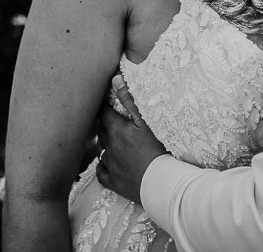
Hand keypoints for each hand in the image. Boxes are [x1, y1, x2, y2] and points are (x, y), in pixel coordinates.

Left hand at [93, 75, 168, 204]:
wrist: (161, 183)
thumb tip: (115, 80)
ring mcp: (110, 165)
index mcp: (116, 131)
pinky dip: (103, 166)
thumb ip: (129, 100)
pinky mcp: (113, 181)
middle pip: (101, 131)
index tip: (105, 102)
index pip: (103, 113)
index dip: (103, 106)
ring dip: (106, 145)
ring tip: (115, 141)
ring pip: (102, 151)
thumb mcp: (146, 121)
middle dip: (104, 124)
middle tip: (112, 119)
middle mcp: (109, 147)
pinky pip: (101, 172)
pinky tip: (109, 163)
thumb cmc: (158, 150)